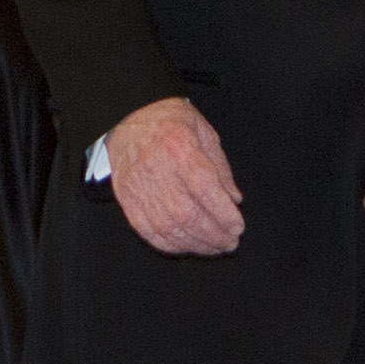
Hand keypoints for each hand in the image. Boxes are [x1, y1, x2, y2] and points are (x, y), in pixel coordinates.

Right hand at [106, 96, 244, 255]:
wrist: (129, 115)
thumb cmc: (170, 121)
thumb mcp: (204, 132)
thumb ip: (220, 167)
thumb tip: (234, 200)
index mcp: (179, 147)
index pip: (204, 188)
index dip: (223, 213)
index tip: (238, 227)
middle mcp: (157, 169)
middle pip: (187, 214)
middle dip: (213, 234)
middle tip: (230, 243)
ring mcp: (138, 186)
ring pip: (168, 227)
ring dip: (194, 244)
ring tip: (213, 248)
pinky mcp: (127, 198)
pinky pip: (147, 230)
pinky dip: (168, 243)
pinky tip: (185, 246)